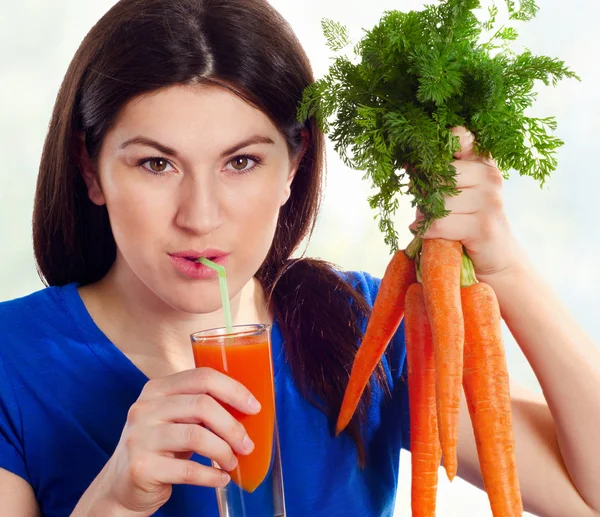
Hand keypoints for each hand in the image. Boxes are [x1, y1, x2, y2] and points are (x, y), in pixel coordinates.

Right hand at [78, 368, 260, 515]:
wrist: (120, 486)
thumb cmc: (159, 447)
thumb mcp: (174, 418)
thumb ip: (200, 406)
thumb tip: (247, 406)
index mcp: (157, 388)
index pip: (203, 377)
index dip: (234, 389)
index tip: (254, 407)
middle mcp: (145, 407)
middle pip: (202, 405)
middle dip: (232, 426)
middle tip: (247, 444)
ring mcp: (140, 437)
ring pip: (196, 436)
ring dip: (224, 451)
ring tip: (232, 462)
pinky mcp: (141, 467)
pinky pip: (187, 470)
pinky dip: (211, 476)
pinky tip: (220, 478)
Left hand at [409, 126, 523, 280]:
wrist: (496, 257)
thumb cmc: (467, 220)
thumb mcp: (456, 191)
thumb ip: (438, 174)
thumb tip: (408, 162)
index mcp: (482, 161)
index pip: (459, 136)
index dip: (437, 147)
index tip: (426, 163)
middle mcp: (489, 175)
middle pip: (439, 174)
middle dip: (425, 191)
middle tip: (426, 205)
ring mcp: (489, 200)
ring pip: (437, 201)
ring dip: (425, 215)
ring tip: (430, 220)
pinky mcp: (483, 226)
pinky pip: (440, 223)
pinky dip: (427, 231)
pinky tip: (427, 232)